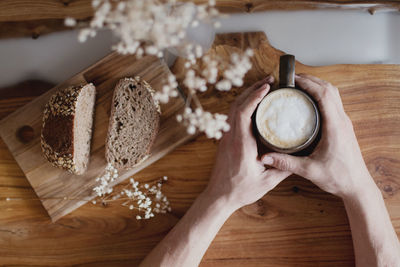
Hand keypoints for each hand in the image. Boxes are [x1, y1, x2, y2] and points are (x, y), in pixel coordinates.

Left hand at [205, 76, 290, 209]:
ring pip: (233, 109)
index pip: (243, 113)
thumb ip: (282, 168)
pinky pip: (233, 116)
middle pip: (237, 105)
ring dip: (247, 96)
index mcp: (240, 145)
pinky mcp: (225, 140)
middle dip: (252, 89)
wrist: (219, 196)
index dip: (254, 97)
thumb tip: (299, 156)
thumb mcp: (266, 182)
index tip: (266, 87)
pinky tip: (254, 105)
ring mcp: (226, 137)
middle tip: (270, 81)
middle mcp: (230, 137)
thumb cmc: (240, 190)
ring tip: (264, 88)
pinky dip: (243, 105)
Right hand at [261, 74, 374, 197]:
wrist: (357, 186)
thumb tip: (266, 157)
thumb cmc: (338, 178)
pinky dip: (322, 96)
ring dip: (318, 86)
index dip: (308, 83)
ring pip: (334, 95)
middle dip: (312, 80)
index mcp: (335, 126)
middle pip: (330, 89)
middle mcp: (342, 121)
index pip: (324, 95)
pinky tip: (309, 103)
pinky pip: (334, 104)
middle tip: (292, 80)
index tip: (292, 80)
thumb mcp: (309, 170)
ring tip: (299, 87)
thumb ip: (286, 162)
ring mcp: (344, 123)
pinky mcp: (343, 127)